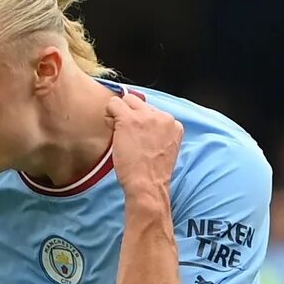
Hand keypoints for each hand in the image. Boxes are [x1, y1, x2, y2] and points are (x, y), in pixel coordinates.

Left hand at [108, 91, 182, 207]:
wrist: (148, 184)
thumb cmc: (152, 174)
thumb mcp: (164, 150)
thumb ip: (157, 134)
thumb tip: (141, 127)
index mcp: (174, 124)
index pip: (154, 112)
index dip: (142, 122)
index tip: (139, 135)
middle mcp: (162, 117)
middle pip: (141, 102)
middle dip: (131, 113)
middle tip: (125, 131)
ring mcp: (146, 116)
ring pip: (127, 99)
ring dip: (120, 112)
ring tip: (119, 131)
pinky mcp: (129, 119)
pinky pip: (113, 103)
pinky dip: (109, 114)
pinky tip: (112, 128)